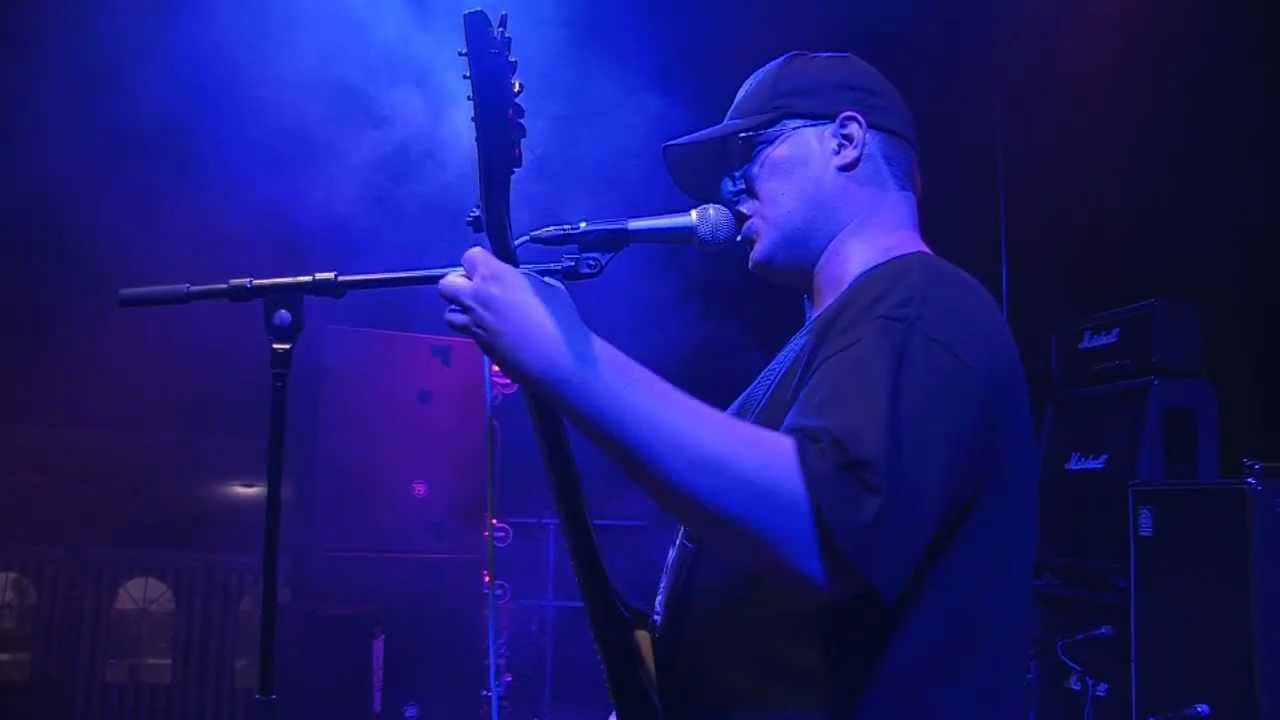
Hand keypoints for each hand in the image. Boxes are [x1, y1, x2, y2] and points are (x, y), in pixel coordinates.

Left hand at [439, 246, 596, 392]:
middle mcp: (476, 298)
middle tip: (480, 290)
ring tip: (483, 313)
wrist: (557, 361)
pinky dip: (475, 329)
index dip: (480, 262)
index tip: (492, 269)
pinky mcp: (478, 346)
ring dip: (462, 310)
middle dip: (459, 284)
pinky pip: (466, 331)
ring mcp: (473, 324)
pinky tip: (496, 332)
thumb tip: (515, 282)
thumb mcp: (547, 286)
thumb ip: (522, 280)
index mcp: (493, 276)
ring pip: (449, 312)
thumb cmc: (559, 319)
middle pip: (446, 284)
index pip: (469, 256)